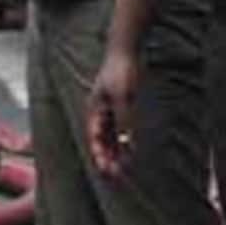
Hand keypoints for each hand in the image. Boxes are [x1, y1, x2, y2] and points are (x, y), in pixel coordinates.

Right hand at [86, 48, 138, 178]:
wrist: (126, 48)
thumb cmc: (121, 70)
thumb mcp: (123, 96)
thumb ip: (124, 120)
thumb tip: (126, 143)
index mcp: (95, 110)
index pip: (95, 139)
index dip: (100, 155)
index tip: (107, 170)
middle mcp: (100, 112)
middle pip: (101, 140)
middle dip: (107, 158)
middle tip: (115, 175)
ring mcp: (109, 108)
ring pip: (110, 135)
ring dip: (115, 151)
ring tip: (122, 168)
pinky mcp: (120, 104)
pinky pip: (120, 127)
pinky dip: (124, 139)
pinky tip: (130, 149)